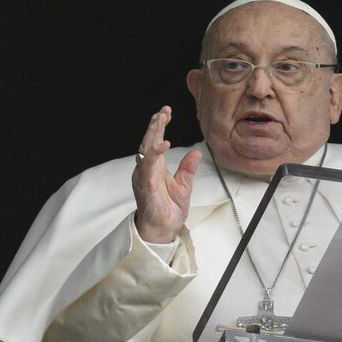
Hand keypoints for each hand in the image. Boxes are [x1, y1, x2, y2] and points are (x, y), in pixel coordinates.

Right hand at [132, 106, 201, 242]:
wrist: (163, 230)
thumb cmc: (169, 210)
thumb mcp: (184, 186)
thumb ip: (188, 168)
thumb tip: (197, 153)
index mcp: (156, 167)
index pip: (156, 141)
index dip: (160, 126)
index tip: (166, 112)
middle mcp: (147, 169)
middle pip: (148, 141)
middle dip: (155, 125)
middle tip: (163, 111)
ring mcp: (144, 176)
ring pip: (145, 150)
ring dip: (152, 134)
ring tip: (160, 120)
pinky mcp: (145, 186)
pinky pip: (147, 167)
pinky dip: (154, 154)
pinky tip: (162, 144)